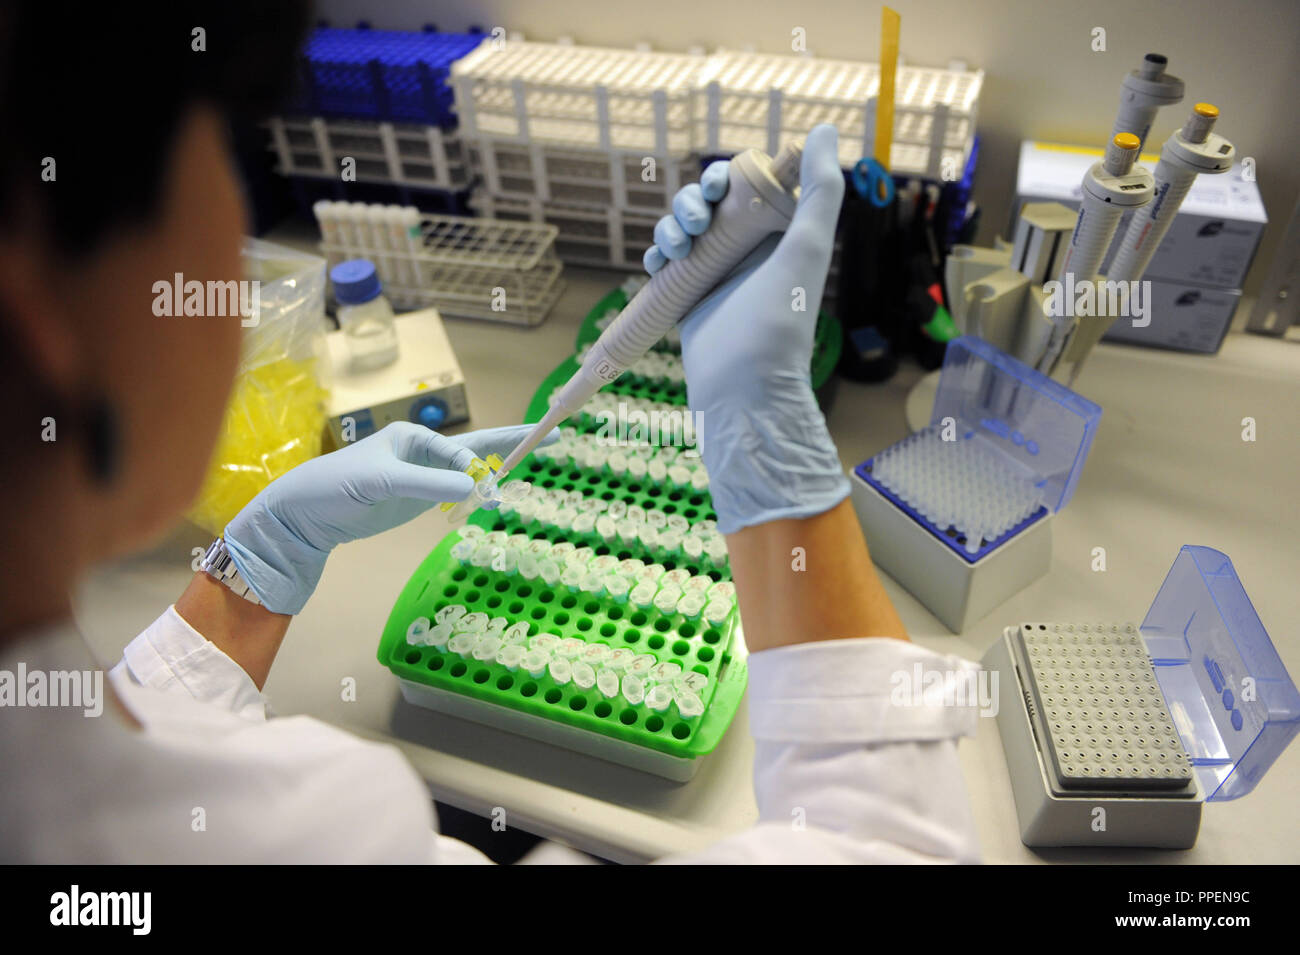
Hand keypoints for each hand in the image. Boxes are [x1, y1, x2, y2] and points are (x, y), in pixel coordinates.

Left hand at [224, 422, 554, 613]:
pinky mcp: (417, 498)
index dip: (478, 467)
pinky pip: (456, 492)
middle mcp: (423, 452)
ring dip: (498, 472)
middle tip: (552, 434)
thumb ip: (428, 483)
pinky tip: (494, 493)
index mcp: (413, 437)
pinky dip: (477, 493)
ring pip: (470, 471)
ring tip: (534, 459)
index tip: (487, 488)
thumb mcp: (382, 483)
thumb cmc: (337, 487)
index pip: (461, 450)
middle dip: (513, 442)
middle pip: (478, 446)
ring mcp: (422, 476)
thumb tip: (476, 484)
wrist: (305, 515)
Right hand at [644, 123, 847, 533]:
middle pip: (706, 204)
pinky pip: (665, 262)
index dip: (724, 177)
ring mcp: (714, 273)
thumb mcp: (807, 248)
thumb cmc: (780, 322)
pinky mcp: (687, 296)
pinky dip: (656, 254)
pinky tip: (658, 263)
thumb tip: (826, 129)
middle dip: (691, 202)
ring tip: (676, 248)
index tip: (714, 186)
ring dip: (670, 226)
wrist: (744, 387)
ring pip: (681, 228)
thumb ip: (821, 189)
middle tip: (694, 223)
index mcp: (777, 236)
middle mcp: (746, 251)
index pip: (745, 186)